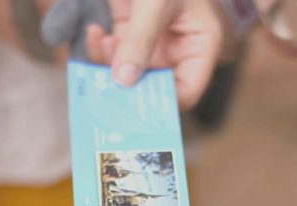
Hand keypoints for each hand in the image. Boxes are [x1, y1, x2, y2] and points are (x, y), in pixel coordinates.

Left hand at [84, 0, 224, 109]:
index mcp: (200, 47)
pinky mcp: (129, 33)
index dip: (164, 104)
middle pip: (153, 87)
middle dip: (128, 88)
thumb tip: (123, 81)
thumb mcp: (157, 3)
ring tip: (100, 44)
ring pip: (128, 73)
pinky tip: (97, 32)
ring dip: (108, 66)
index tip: (135, 105)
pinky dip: (101, 48)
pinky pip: (113, 53)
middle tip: (105, 89)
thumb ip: (141, 40)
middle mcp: (177, 52)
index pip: (186, 92)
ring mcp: (152, 44)